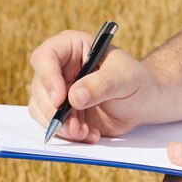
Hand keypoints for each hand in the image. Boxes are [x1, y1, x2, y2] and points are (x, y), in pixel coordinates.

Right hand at [28, 30, 159, 142]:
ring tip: (85, 132)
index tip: (61, 100)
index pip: (45, 57)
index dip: (48, 78)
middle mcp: (59, 67)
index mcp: (71, 47)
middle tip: (74, 127)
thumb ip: (101, 85)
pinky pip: (51, 124)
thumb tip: (74, 97)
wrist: (143, 102)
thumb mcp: (124, 79)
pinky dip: (67, 134)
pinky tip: (89, 135)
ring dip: (60, 125)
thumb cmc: (136, 81)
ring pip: (40, 108)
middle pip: (39, 87)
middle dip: (54, 111)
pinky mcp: (61, 111)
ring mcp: (57, 90)